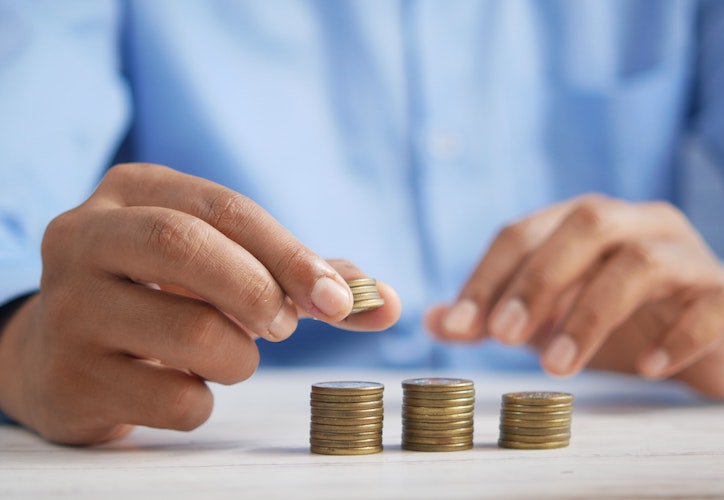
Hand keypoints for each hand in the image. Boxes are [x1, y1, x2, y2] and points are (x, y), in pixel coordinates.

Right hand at [0, 163, 400, 444]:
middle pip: (187, 246)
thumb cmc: (164, 297)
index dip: (291, 254)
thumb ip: (303, 278)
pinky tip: (182, 385)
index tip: (339, 299)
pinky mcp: (69, 377)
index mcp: (133, 191)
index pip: (225, 208)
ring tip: (226, 355)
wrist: (62, 354)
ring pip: (191, 333)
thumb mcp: (221, 264)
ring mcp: (68, 308)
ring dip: (238, 357)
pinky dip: (203, 401)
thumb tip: (387, 302)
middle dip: (259, 291)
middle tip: (283, 327)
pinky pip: (174, 399)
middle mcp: (86, 237)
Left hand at [426, 194, 723, 398]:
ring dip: (591, 314)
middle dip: (538, 281)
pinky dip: (674, 338)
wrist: (714, 331)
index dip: (487, 276)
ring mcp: (686, 256)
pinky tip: (646, 368)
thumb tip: (433, 321)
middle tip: (503, 337)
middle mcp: (636, 224)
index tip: (458, 326)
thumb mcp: (549, 314)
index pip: (524, 231)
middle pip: (585, 225)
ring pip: (641, 262)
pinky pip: (707, 307)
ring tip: (558, 367)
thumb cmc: (620, 316)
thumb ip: (495, 314)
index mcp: (584, 221)